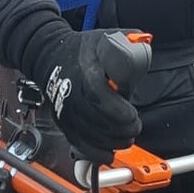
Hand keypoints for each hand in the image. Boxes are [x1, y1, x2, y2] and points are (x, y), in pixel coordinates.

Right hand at [28, 25, 143, 161]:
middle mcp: (72, 95)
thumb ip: (127, 43)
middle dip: (122, 129)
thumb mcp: (104, 38)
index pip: (100, 97)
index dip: (119, 111)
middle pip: (98, 121)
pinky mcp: (64, 123)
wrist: (49, 57)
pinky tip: (110, 152)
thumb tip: (143, 46)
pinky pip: (80, 145)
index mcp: (85, 73)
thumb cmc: (81, 50)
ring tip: (126, 137)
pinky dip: (97, 153)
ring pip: (90, 136)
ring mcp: (66, 111)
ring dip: (113, 142)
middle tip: (134, 126)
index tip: (132, 114)